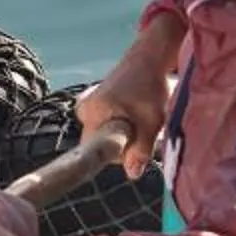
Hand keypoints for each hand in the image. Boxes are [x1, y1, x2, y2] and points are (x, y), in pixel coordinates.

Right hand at [79, 33, 180, 178]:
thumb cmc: (151, 87)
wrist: (149, 60)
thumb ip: (141, 149)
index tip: (134, 142)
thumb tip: (132, 175)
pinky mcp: (92, 103)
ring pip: (103, 134)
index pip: (96, 150)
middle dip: (121, 142)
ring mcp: (86, 105)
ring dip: (122, 132)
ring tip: (140, 117)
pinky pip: (103, 124)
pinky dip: (118, 123)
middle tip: (143, 127)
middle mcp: (84, 109)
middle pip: (99, 143)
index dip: (118, 152)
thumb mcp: (152, 122)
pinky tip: (132, 111)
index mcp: (93, 112)